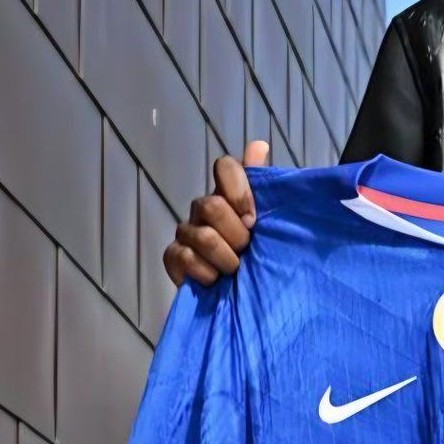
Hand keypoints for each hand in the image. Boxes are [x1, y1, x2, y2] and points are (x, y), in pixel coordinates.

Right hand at [163, 140, 269, 285]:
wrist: (245, 299)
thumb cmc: (261, 257)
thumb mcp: (271, 225)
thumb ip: (266, 187)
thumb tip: (259, 144)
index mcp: (229, 195)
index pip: (225, 167)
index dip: (238, 190)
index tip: (253, 219)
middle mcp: (204, 207)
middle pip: (211, 205)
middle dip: (236, 234)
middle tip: (248, 249)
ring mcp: (186, 232)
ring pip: (202, 236)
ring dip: (225, 258)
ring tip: (236, 269)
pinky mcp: (173, 256)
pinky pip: (185, 258)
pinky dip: (206, 273)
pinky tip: (215, 280)